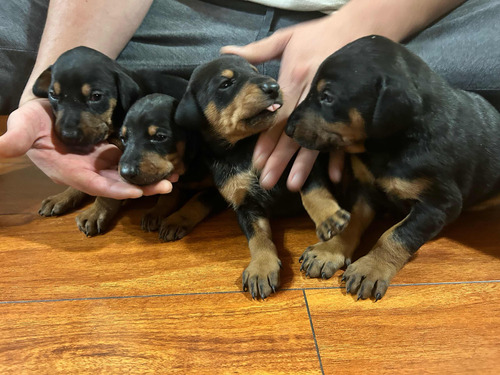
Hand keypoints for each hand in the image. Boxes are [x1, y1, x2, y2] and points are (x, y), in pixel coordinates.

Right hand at [0, 99, 175, 198]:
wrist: (48, 106)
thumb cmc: (34, 118)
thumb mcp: (23, 124)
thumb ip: (15, 137)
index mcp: (70, 170)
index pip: (93, 184)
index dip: (113, 189)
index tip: (134, 193)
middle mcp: (89, 169)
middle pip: (118, 183)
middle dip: (142, 186)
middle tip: (169, 185)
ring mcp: (101, 160)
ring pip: (129, 172)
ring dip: (151, 176)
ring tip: (176, 175)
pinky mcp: (111, 149)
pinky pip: (131, 158)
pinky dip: (147, 161)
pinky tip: (168, 160)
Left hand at [222, 15, 349, 190]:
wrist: (362, 26)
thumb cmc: (319, 34)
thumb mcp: (286, 38)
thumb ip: (257, 50)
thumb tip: (226, 51)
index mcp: (295, 77)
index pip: (276, 115)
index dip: (265, 139)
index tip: (256, 161)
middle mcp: (312, 93)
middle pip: (292, 132)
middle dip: (279, 159)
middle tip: (267, 181)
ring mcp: (331, 103)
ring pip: (315, 138)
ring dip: (304, 164)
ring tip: (293, 185)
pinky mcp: (347, 107)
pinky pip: (342, 134)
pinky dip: (338, 155)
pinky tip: (332, 175)